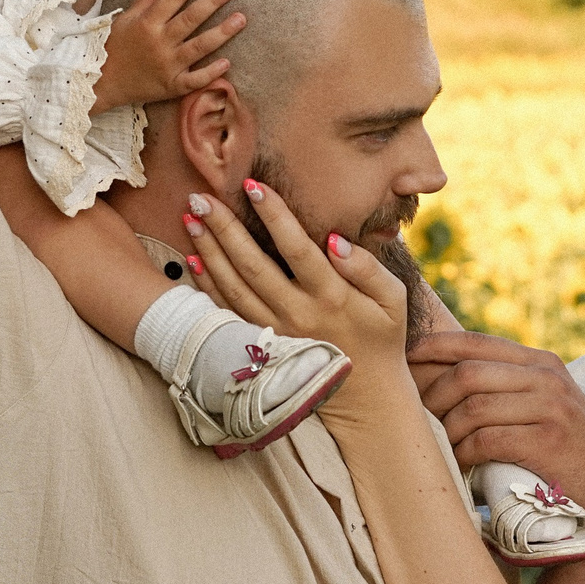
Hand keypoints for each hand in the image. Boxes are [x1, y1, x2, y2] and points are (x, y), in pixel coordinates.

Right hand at [95, 0, 244, 112]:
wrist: (102, 83)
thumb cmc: (114, 47)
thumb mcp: (126, 18)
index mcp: (147, 23)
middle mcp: (159, 43)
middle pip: (190, 19)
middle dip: (212, 2)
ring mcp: (167, 66)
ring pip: (199, 47)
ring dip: (222, 32)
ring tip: (241, 18)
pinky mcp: (172, 86)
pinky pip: (195, 80)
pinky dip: (211, 72)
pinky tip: (227, 62)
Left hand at [181, 179, 415, 431]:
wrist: (367, 397)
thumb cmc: (382, 337)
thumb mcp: (394, 300)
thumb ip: (368, 267)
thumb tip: (335, 239)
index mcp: (332, 296)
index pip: (296, 247)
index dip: (274, 215)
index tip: (253, 185)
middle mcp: (298, 314)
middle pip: (253, 265)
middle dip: (224, 227)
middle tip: (200, 197)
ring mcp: (274, 333)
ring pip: (233, 288)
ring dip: (209, 251)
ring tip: (190, 218)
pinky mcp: (261, 348)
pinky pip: (227, 314)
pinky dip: (207, 287)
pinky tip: (192, 260)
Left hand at [410, 329, 584, 533]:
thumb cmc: (569, 455)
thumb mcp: (546, 408)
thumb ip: (508, 388)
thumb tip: (442, 380)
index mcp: (542, 364)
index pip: (475, 343)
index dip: (434, 348)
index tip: (405, 361)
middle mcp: (547, 378)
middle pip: (467, 374)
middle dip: (433, 397)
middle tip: (418, 422)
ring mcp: (550, 408)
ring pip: (472, 407)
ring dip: (448, 432)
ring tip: (443, 450)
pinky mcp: (549, 441)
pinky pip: (486, 440)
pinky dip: (464, 454)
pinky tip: (461, 467)